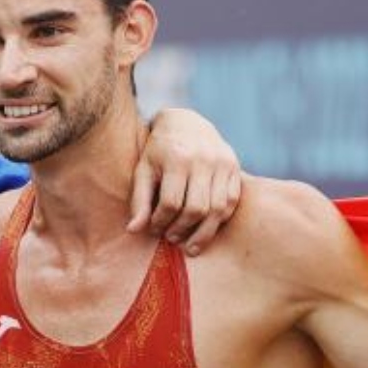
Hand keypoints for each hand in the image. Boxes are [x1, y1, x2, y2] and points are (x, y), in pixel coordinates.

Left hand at [130, 109, 242, 254]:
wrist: (186, 122)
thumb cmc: (159, 151)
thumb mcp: (143, 170)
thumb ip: (139, 201)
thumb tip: (133, 231)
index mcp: (177, 158)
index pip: (170, 202)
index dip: (161, 222)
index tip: (154, 229)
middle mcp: (203, 159)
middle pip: (196, 208)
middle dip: (182, 229)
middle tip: (171, 238)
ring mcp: (222, 162)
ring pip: (217, 209)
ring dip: (203, 232)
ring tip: (189, 244)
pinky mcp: (234, 167)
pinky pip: (231, 202)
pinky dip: (218, 220)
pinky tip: (205, 227)